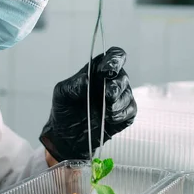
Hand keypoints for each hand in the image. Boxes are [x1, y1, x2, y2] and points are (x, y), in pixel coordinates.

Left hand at [40, 46, 136, 161]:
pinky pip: (131, 110)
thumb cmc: (64, 111)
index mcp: (97, 71)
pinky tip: (109, 119)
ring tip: (104, 112)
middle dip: (115, 87)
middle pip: (123, 77)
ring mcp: (118, 99)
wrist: (67, 138)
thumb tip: (86, 80)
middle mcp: (110, 82)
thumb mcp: (62, 94)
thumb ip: (73, 84)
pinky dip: (121, 115)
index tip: (107, 71)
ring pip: (128, 94)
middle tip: (106, 96)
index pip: (115, 56)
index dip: (115, 60)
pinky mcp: (124, 115)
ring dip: (117, 104)